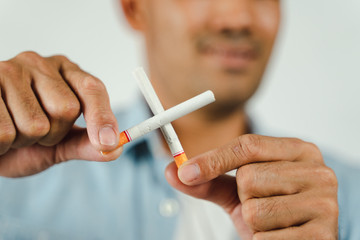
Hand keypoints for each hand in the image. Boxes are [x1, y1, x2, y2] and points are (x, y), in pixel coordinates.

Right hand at [0, 51, 121, 176]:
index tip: (107, 144)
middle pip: (66, 108)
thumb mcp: (59, 144)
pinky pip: (4, 133)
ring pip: (35, 125)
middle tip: (36, 133)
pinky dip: (2, 145)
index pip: (92, 88)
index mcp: (66, 71)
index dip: (102, 117)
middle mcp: (39, 63)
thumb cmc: (24, 140)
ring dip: (25, 142)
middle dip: (54, 135)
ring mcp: (8, 70)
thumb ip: (85, 144)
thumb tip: (116, 148)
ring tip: (13, 131)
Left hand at [165, 134, 337, 239]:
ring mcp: (325, 203)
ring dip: (253, 223)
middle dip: (244, 198)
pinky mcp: (323, 235)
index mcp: (298, 151)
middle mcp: (318, 171)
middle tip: (260, 204)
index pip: (249, 145)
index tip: (185, 172)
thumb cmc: (270, 211)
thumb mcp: (239, 191)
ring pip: (255, 210)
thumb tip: (173, 170)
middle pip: (249, 177)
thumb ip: (209, 179)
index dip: (213, 159)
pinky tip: (279, 237)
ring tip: (271, 223)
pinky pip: (265, 238)